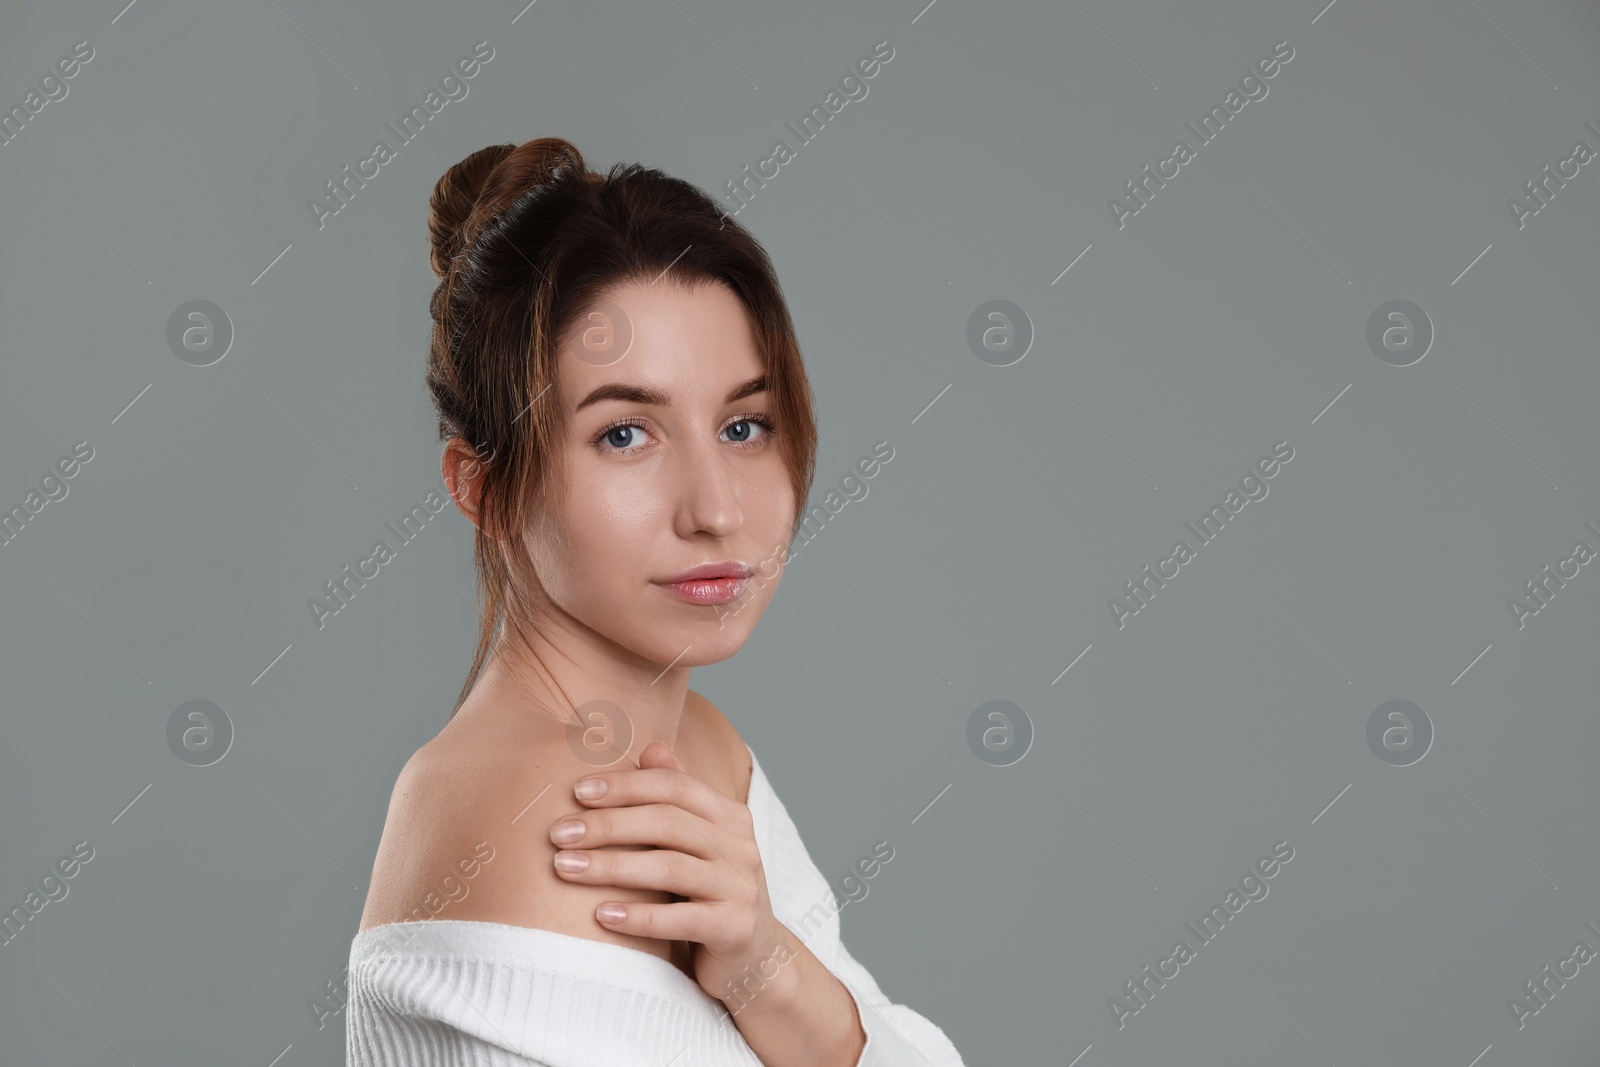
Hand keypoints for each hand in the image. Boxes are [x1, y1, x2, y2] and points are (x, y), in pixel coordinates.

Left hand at [548, 740, 790, 1006]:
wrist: (752, 956)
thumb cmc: (710, 892)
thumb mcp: (698, 842)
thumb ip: (678, 797)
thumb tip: (652, 748)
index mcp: (730, 815)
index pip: (674, 787)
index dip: (625, 785)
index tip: (576, 792)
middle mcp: (741, 846)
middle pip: (668, 823)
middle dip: (607, 825)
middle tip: (558, 834)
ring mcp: (741, 888)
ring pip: (670, 868)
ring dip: (611, 866)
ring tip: (564, 868)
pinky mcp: (735, 929)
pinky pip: (681, 919)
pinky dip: (639, 916)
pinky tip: (601, 915)